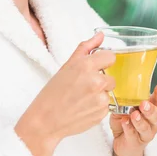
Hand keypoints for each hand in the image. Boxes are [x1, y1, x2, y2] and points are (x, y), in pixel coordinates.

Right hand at [15, 32, 115, 155]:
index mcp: (86, 65)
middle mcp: (96, 81)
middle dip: (101, 81)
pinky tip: (83, 108)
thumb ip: (86, 47)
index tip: (96, 68)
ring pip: (109, 92)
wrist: (44, 120)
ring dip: (100, 94)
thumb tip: (101, 35)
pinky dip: (98, 107)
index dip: (104, 62)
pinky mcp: (102, 113)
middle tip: (84, 87)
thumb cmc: (53, 92)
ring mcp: (100, 98)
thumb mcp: (67, 65)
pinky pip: (107, 106)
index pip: (111, 57)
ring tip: (82, 99)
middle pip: (112, 77)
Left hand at [111, 84, 156, 155]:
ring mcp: (146, 134)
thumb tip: (123, 89)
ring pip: (146, 128)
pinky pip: (133, 135)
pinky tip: (124, 121)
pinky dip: (129, 128)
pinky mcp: (135, 143)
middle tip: (144, 104)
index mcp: (154, 110)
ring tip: (134, 114)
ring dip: (140, 121)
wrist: (122, 142)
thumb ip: (128, 100)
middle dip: (151, 110)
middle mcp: (154, 123)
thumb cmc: (127, 119)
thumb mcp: (127, 107)